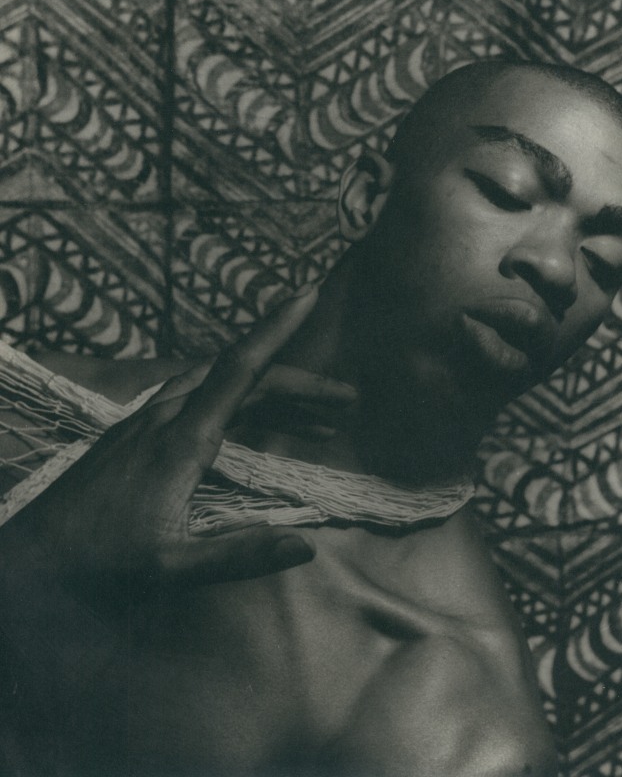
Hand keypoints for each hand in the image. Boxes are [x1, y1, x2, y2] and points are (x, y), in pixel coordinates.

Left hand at [14, 286, 347, 602]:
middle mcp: (166, 416)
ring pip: (221, 387)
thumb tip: (306, 545)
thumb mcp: (171, 567)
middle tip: (347, 402)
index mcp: (181, 438)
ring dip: (273, 396)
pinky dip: (242, 406)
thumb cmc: (99, 560)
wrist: (34, 555)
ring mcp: (148, 420)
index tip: (306, 294)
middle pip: (243, 378)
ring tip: (320, 421)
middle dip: (300, 385)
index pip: (238, 368)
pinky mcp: (138, 432)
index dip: (276, 329)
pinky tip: (258, 424)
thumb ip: (238, 555)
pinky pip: (201, 400)